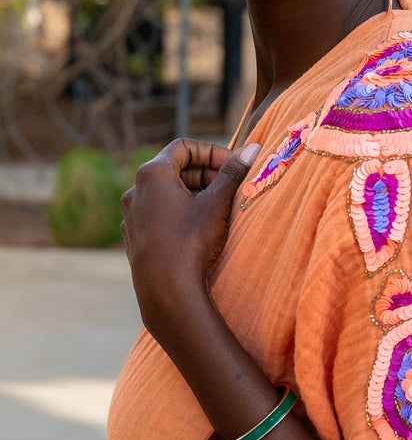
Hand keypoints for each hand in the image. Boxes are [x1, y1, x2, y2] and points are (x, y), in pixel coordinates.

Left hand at [120, 138, 260, 335]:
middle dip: (205, 174)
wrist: (166, 292)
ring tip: (217, 209)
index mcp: (152, 174)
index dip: (212, 152)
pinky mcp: (133, 237)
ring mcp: (131, 215)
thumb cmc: (191, 242)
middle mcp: (135, 190)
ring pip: (166, 194)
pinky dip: (179, 213)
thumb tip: (253, 147)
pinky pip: (158, 215)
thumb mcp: (217, 204)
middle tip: (230, 187)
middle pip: (174, 169)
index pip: (184, 147)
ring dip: (193, 194)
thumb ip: (233, 172)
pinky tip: (197, 230)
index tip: (233, 166)